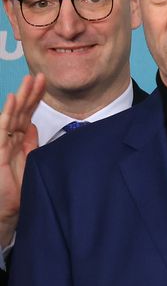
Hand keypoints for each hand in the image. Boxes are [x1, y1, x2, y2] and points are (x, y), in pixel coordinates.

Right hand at [0, 74, 44, 244]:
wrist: (6, 211)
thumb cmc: (17, 188)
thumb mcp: (29, 161)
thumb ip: (30, 143)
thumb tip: (33, 126)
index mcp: (18, 140)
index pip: (27, 114)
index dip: (35, 98)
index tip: (44, 83)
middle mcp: (8, 138)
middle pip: (20, 111)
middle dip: (30, 93)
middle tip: (40, 75)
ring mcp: (1, 143)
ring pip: (11, 115)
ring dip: (21, 97)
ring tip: (29, 81)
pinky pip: (2, 128)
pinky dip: (7, 113)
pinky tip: (13, 100)